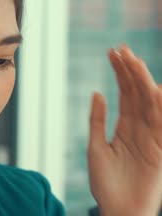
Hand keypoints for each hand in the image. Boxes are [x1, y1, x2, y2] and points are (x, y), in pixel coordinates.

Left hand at [87, 44, 161, 215]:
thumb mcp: (95, 147)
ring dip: (142, 82)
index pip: (125, 94)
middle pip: (137, 94)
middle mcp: (140, 128)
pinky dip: (159, 107)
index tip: (114, 53)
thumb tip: (97, 92)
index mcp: (125, 127)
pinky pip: (161, 125)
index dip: (121, 73)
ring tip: (134, 61)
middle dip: (130, 71)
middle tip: (122, 49)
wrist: (116, 210)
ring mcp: (151, 138)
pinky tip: (154, 89)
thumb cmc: (105, 183)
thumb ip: (97, 120)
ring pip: (149, 104)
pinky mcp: (159, 151)